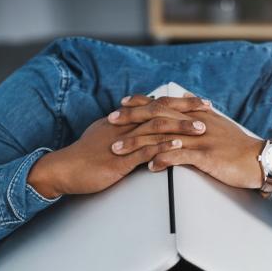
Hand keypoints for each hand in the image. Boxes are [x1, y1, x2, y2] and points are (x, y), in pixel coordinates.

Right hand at [28, 94, 211, 197]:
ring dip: (181, 128)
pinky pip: (144, 151)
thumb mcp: (105, 137)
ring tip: (201, 129)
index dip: (178, 102)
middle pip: (160, 111)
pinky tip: (178, 147)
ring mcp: (122, 142)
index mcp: (123, 120)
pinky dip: (162, 148)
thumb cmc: (84, 157)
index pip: (155, 104)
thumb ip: (124, 131)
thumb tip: (139, 126)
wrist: (63, 169)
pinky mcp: (119, 160)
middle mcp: (124, 126)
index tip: (198, 101)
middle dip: (187, 109)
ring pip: (155, 129)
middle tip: (208, 107)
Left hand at [114, 94, 271, 196]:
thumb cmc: (238, 148)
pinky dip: (163, 159)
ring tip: (119, 149)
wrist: (261, 159)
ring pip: (164, 136)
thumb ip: (197, 125)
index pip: (164, 104)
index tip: (122, 104)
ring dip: (139, 142)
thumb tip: (180, 125)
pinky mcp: (207, 156)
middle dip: (132, 118)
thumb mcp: (217, 130)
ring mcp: (201, 139)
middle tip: (110, 121)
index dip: (142, 102)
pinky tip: (149, 166)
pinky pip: (181, 156)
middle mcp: (196, 123)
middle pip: (158, 115)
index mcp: (196, 116)